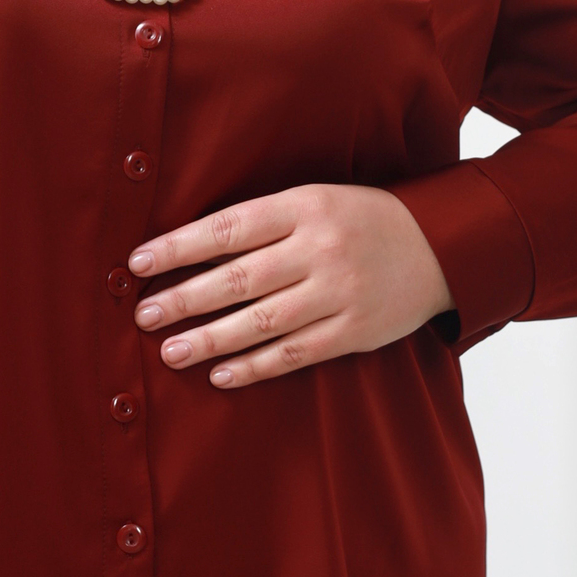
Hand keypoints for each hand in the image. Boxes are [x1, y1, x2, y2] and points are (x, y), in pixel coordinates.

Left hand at [129, 183, 453, 388]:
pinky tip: (220, 375)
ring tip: (171, 351)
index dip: (179, 246)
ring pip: (263, 322)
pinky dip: (256, 366)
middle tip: (144, 316)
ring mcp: (340, 292)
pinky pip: (296, 354)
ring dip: (211, 339)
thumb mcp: (312, 202)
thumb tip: (188, 250)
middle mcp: (321, 248)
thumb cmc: (358, 220)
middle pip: (239, 278)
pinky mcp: (355, 330)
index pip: (229, 227)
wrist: (439, 245)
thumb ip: (260, 224)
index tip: (137, 263)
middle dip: (185, 298)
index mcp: (305, 206)